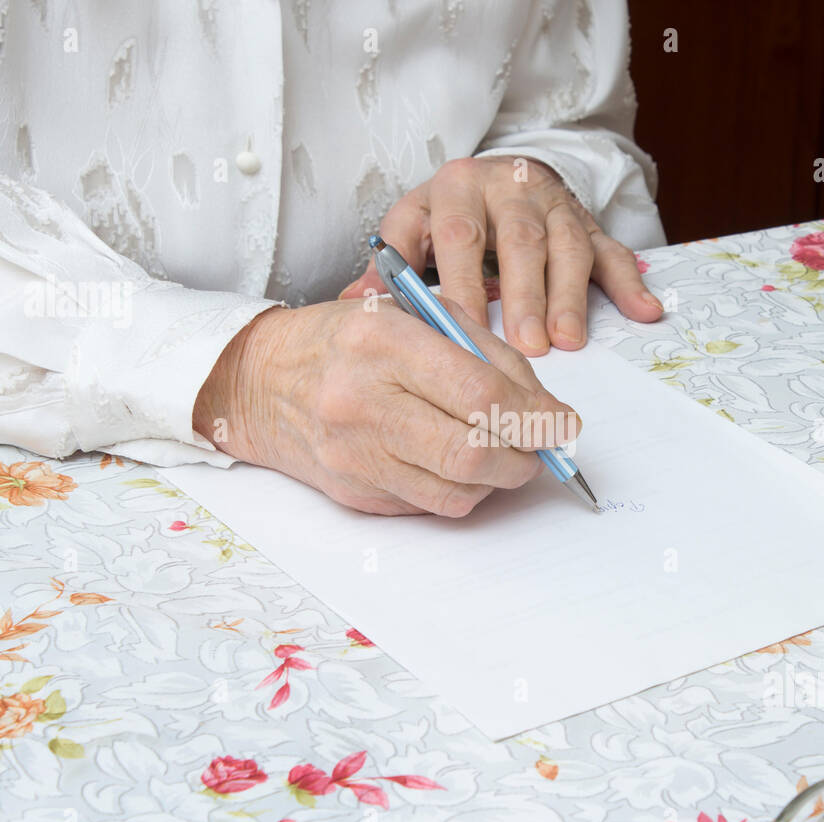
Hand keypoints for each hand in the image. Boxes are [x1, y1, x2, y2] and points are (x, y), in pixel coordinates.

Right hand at [193, 299, 580, 515]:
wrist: (261, 382)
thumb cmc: (345, 341)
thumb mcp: (413, 315)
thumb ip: (484, 352)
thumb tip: (544, 409)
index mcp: (384, 343)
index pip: (480, 393)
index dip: (535, 416)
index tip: (562, 423)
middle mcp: (363, 401)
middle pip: (473, 453)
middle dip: (525, 458)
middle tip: (540, 449)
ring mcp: (356, 455)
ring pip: (458, 491)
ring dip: (498, 480)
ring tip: (503, 454)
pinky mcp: (354, 494)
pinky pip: (431, 505)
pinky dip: (461, 489)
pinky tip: (459, 463)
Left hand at [339, 156, 663, 355]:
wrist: (495, 176)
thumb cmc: (448, 216)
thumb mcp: (411, 228)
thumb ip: (389, 265)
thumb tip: (352, 303)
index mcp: (458, 187)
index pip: (458, 233)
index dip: (461, 280)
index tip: (460, 326)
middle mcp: (510, 187)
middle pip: (520, 240)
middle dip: (525, 294)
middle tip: (527, 346)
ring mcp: (555, 205)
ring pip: (568, 246)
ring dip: (570, 295)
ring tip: (569, 342)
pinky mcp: (589, 223)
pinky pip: (612, 251)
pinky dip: (629, 282)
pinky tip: (643, 311)